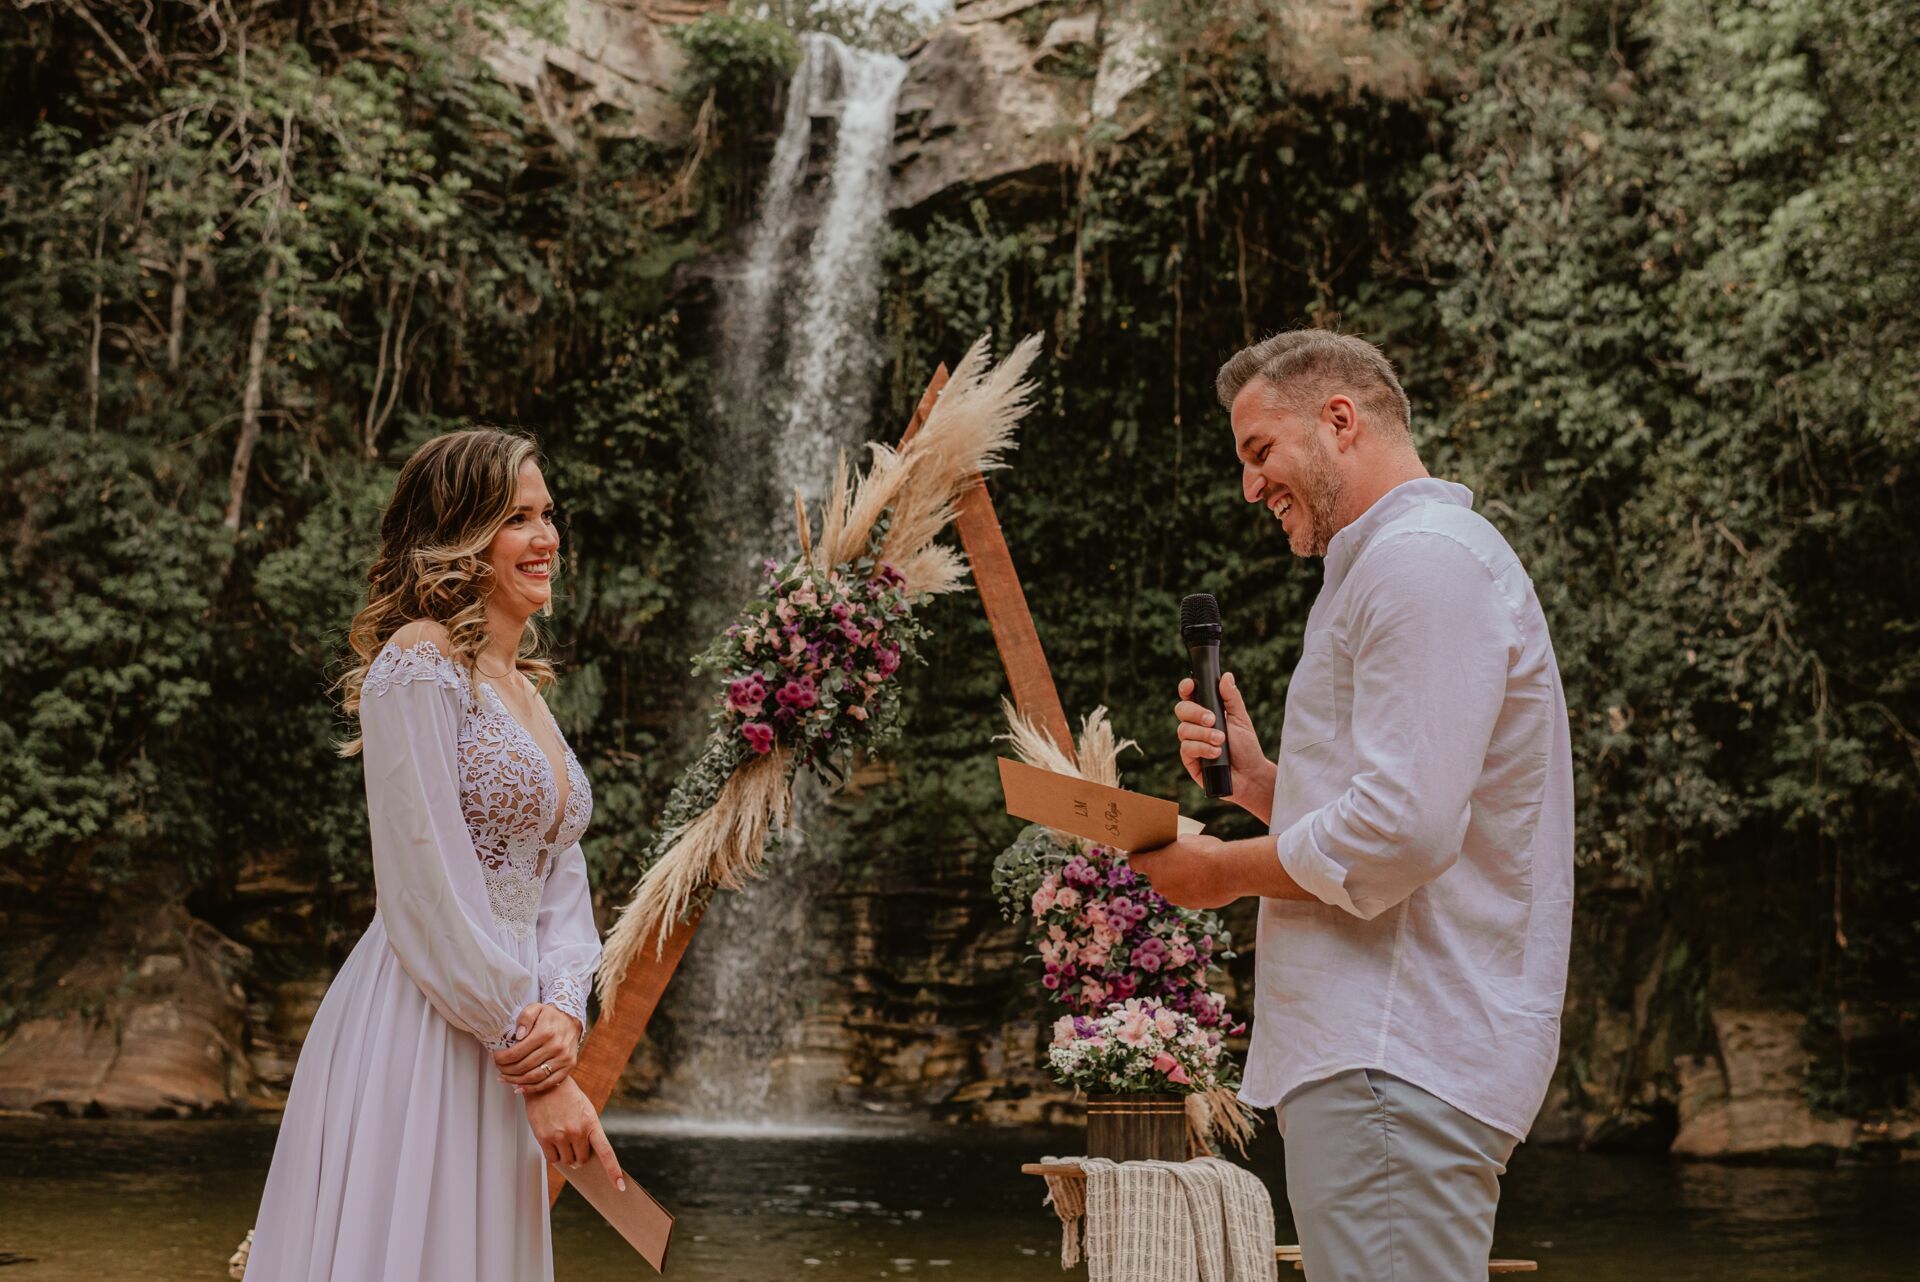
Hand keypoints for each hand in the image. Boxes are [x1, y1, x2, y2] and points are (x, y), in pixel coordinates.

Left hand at [494, 1002, 581, 1095]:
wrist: (572, 1020)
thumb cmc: (550, 1016)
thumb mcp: (536, 1008)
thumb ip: (525, 1018)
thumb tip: (519, 1035)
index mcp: (545, 1032)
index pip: (517, 1052)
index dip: (502, 1058)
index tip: (495, 1057)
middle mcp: (556, 1047)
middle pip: (523, 1066)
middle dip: (506, 1070)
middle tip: (498, 1068)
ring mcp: (563, 1059)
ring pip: (534, 1077)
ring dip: (515, 1081)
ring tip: (504, 1078)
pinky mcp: (568, 1067)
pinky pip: (547, 1083)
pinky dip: (531, 1088)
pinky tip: (519, 1087)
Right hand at [524, 1078, 625, 1190]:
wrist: (546, 1083)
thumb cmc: (568, 1098)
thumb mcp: (586, 1111)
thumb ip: (588, 1133)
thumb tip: (581, 1160)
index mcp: (592, 1124)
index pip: (606, 1152)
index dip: (613, 1171)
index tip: (620, 1186)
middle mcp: (577, 1132)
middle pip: (582, 1161)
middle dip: (580, 1158)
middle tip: (574, 1143)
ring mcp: (560, 1136)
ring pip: (567, 1162)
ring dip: (566, 1156)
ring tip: (562, 1138)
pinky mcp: (544, 1138)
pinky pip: (552, 1159)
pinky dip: (554, 1155)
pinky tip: (552, 1140)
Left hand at [1129, 833, 1240, 909]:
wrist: (1229, 872)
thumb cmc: (1207, 851)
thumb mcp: (1187, 839)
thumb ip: (1174, 845)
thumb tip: (1173, 848)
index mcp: (1155, 865)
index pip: (1135, 862)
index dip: (1139, 856)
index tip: (1144, 853)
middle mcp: (1159, 884)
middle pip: (1155, 875)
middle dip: (1164, 867)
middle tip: (1177, 858)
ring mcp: (1174, 897)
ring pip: (1171, 886)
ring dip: (1178, 879)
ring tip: (1195, 869)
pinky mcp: (1189, 905)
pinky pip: (1185, 895)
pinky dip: (1191, 889)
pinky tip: (1204, 880)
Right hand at [1175, 672, 1271, 808]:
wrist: (1250, 776)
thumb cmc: (1246, 747)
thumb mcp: (1241, 719)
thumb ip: (1231, 698)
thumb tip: (1226, 676)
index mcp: (1206, 712)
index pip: (1189, 696)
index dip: (1186, 688)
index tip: (1190, 686)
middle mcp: (1195, 726)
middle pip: (1181, 710)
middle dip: (1196, 713)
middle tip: (1212, 719)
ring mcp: (1191, 743)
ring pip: (1183, 730)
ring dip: (1203, 734)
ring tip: (1221, 741)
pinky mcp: (1189, 760)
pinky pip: (1186, 749)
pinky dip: (1201, 748)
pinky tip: (1216, 753)